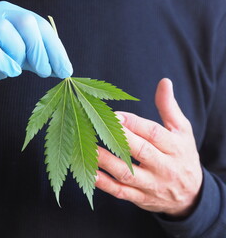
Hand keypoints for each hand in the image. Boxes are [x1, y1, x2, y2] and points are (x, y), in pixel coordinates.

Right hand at [0, 1, 72, 96]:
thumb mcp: (23, 59)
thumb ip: (41, 61)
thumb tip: (65, 70)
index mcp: (16, 15)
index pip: (42, 27)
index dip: (56, 49)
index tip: (66, 71)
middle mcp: (0, 13)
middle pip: (26, 22)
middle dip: (40, 50)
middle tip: (45, 72)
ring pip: (6, 32)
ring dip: (19, 55)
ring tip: (18, 71)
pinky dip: (3, 62)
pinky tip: (9, 72)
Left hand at [95, 78, 202, 216]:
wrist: (191, 195)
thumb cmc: (182, 156)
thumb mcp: (182, 131)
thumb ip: (169, 108)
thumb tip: (164, 82)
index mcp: (175, 147)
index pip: (153, 133)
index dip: (134, 123)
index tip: (115, 114)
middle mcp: (164, 167)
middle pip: (141, 152)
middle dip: (119, 139)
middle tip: (96, 126)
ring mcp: (151, 185)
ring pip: (127, 173)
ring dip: (106, 161)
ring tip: (89, 148)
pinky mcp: (140, 198)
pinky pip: (121, 192)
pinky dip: (104, 184)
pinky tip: (90, 172)